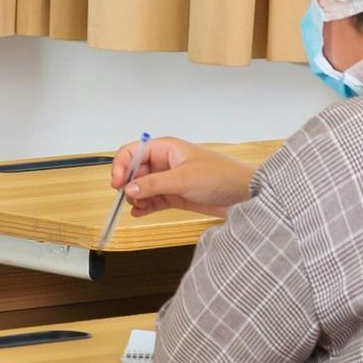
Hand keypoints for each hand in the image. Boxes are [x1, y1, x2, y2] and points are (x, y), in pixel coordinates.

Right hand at [114, 138, 255, 218]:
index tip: (118, 183)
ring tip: (138, 206)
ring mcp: (170, 180)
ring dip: (136, 197)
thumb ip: (154, 184)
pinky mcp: (176, 196)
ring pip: (142, 187)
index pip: (133, 152)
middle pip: (135, 171)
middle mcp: (165, 163)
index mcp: (167, 149)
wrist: (245, 195)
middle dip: (128, 184)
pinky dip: (144, 206)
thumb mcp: (183, 179)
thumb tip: (129, 188)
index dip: (121, 166)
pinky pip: (153, 200)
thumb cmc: (221, 177)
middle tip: (128, 197)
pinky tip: (139, 213)